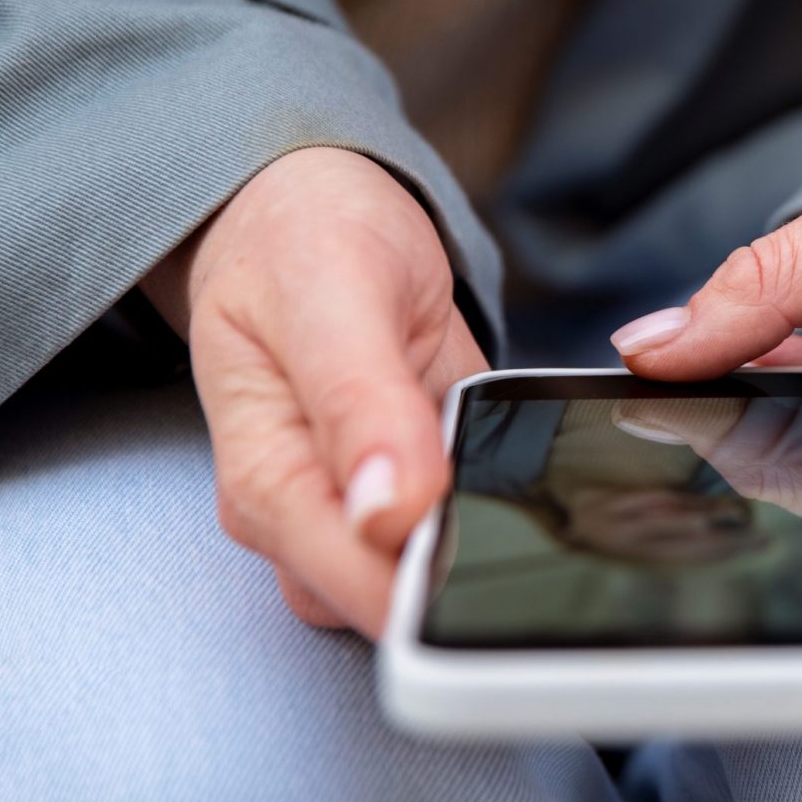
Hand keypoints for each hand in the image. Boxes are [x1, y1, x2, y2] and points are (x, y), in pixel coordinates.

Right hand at [142, 147, 486, 635]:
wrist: (307, 202)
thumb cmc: (296, 238)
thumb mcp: (331, 296)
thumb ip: (360, 405)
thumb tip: (388, 515)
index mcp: (270, 478)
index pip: (351, 585)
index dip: (426, 590)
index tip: (492, 560)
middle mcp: (313, 508)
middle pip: (395, 599)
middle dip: (468, 578)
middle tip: (531, 517)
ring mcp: (369, 499)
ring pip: (438, 568)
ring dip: (495, 536)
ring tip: (530, 472)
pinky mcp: (423, 479)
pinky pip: (472, 516)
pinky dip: (508, 496)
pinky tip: (528, 456)